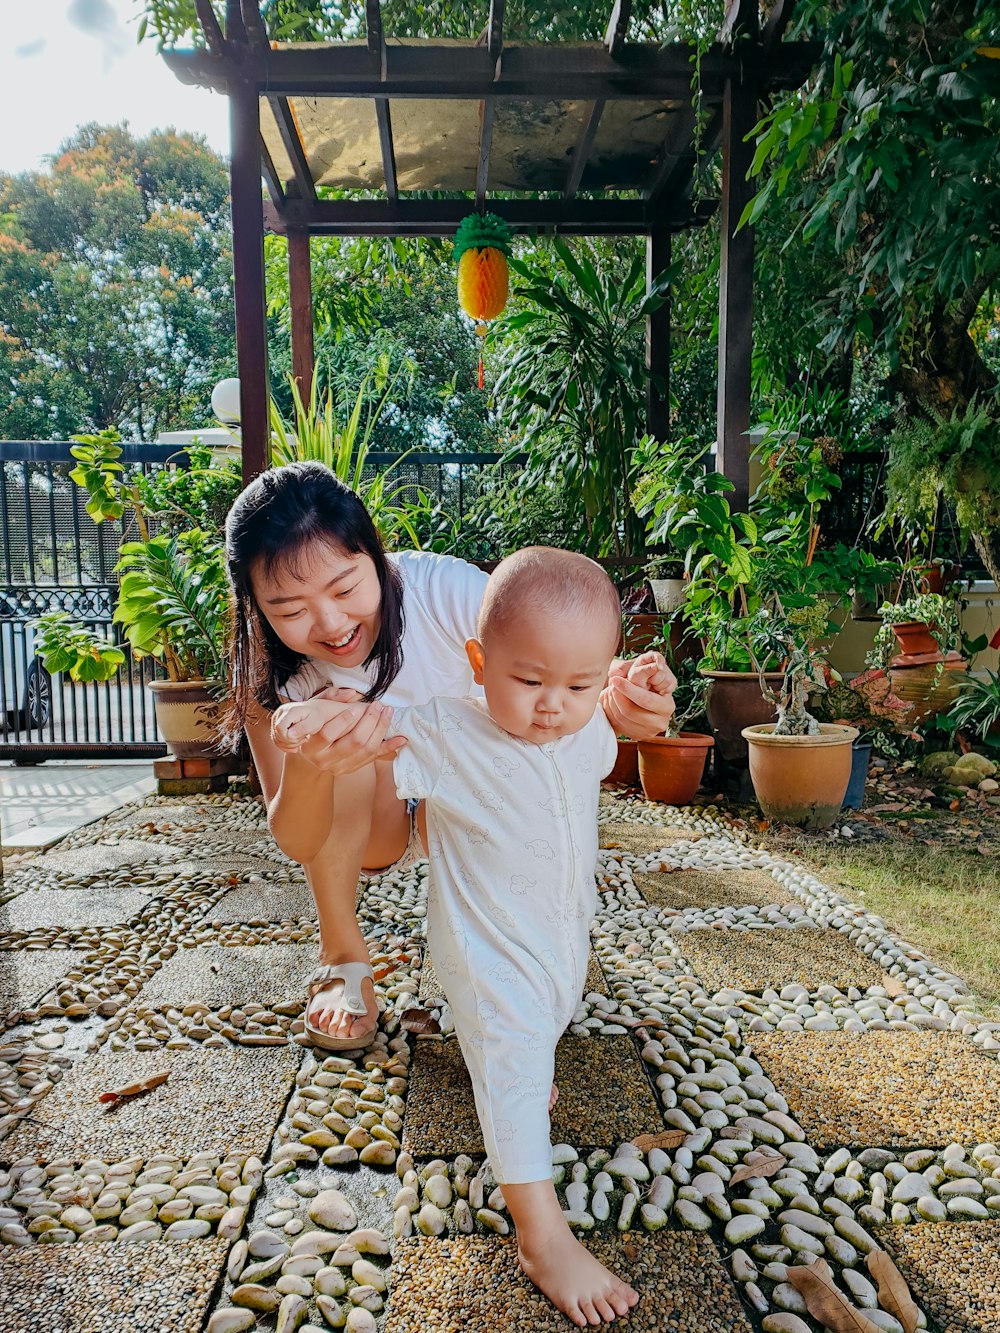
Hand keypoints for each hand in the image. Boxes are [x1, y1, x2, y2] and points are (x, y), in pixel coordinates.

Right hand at [271, 700, 322, 751]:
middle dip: (291, 742)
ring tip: (302, 740)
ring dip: (288, 744)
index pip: (280, 728)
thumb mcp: (315, 722)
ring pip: (275, 738)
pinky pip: (275, 738)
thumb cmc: (317, 717)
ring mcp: (277, 717)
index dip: (288, 738)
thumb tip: (289, 735)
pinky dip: (285, 745)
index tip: (302, 738)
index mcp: (290, 711)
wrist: (315, 710)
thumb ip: (303, 728)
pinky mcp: (276, 722)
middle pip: (277, 734)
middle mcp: (280, 712)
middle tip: (305, 739)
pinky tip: (295, 745)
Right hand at [272, 688, 405, 772]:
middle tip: (378, 705)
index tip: (356, 708)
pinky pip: (374, 758)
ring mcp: (339, 768)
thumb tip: (353, 694)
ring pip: (367, 750)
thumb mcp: (315, 708)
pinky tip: (401, 738)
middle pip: (353, 742)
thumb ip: (331, 698)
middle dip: (369, 721)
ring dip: (381, 730)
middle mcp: (324, 761)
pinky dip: (389, 747)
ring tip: (388, 712)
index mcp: (310, 746)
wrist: (309, 748)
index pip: (328, 734)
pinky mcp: (352, 769)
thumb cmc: (313, 723)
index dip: (343, 720)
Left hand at [601, 651, 676, 739]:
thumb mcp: (646, 674)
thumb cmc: (646, 683)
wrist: (644, 699)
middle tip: (611, 683)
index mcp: (667, 706)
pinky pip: (618, 725)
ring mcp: (649, 731)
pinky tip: (611, 701)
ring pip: (622, 718)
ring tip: (611, 690)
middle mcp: (661, 722)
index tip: (615, 679)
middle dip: (617, 695)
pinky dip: (610, 711)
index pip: (645, 699)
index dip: (628, 689)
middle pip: (630, 711)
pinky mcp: (638, 735)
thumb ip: (640, 670)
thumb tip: (625, 669)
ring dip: (612, 702)